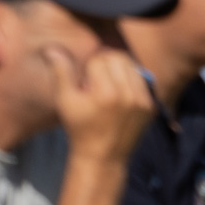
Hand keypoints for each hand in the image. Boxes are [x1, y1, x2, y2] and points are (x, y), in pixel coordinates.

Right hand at [45, 46, 153, 162]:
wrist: (102, 156)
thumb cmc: (79, 128)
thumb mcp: (66, 102)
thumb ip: (62, 73)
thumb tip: (52, 48)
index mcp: (105, 93)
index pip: (99, 60)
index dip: (88, 69)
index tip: (85, 83)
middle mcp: (127, 94)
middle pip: (118, 58)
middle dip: (106, 64)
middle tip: (97, 80)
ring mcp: (142, 100)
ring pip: (132, 66)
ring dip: (120, 70)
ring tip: (108, 86)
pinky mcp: (151, 105)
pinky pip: (143, 80)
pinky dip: (131, 81)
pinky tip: (121, 94)